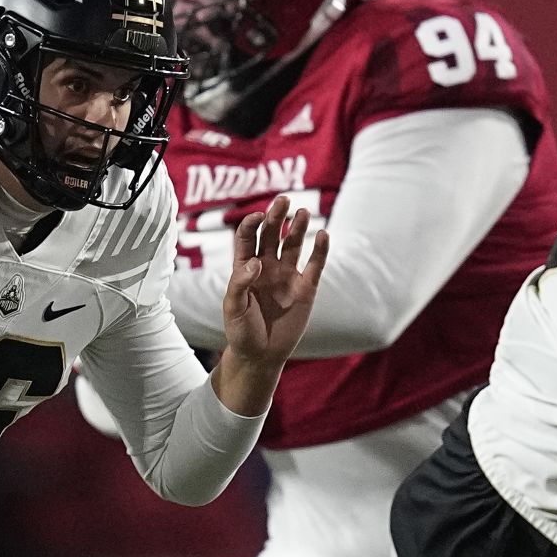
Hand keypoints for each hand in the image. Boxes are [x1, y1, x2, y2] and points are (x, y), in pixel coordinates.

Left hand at [213, 196, 328, 414]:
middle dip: (276, 217)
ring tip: (303, 211)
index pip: (247, 237)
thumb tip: (257, 263)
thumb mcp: (233, 308)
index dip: (251, 224)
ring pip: (293, 244)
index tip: (258, 217)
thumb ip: (240, 283)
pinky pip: (314, 265)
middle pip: (271, 234)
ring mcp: (287, 275)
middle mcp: (266, 266)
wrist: (260, 355)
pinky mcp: (306, 288)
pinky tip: (323, 234)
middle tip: (283, 200)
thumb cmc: (241, 331)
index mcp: (244, 267)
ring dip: (298, 227)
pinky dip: (320, 250)